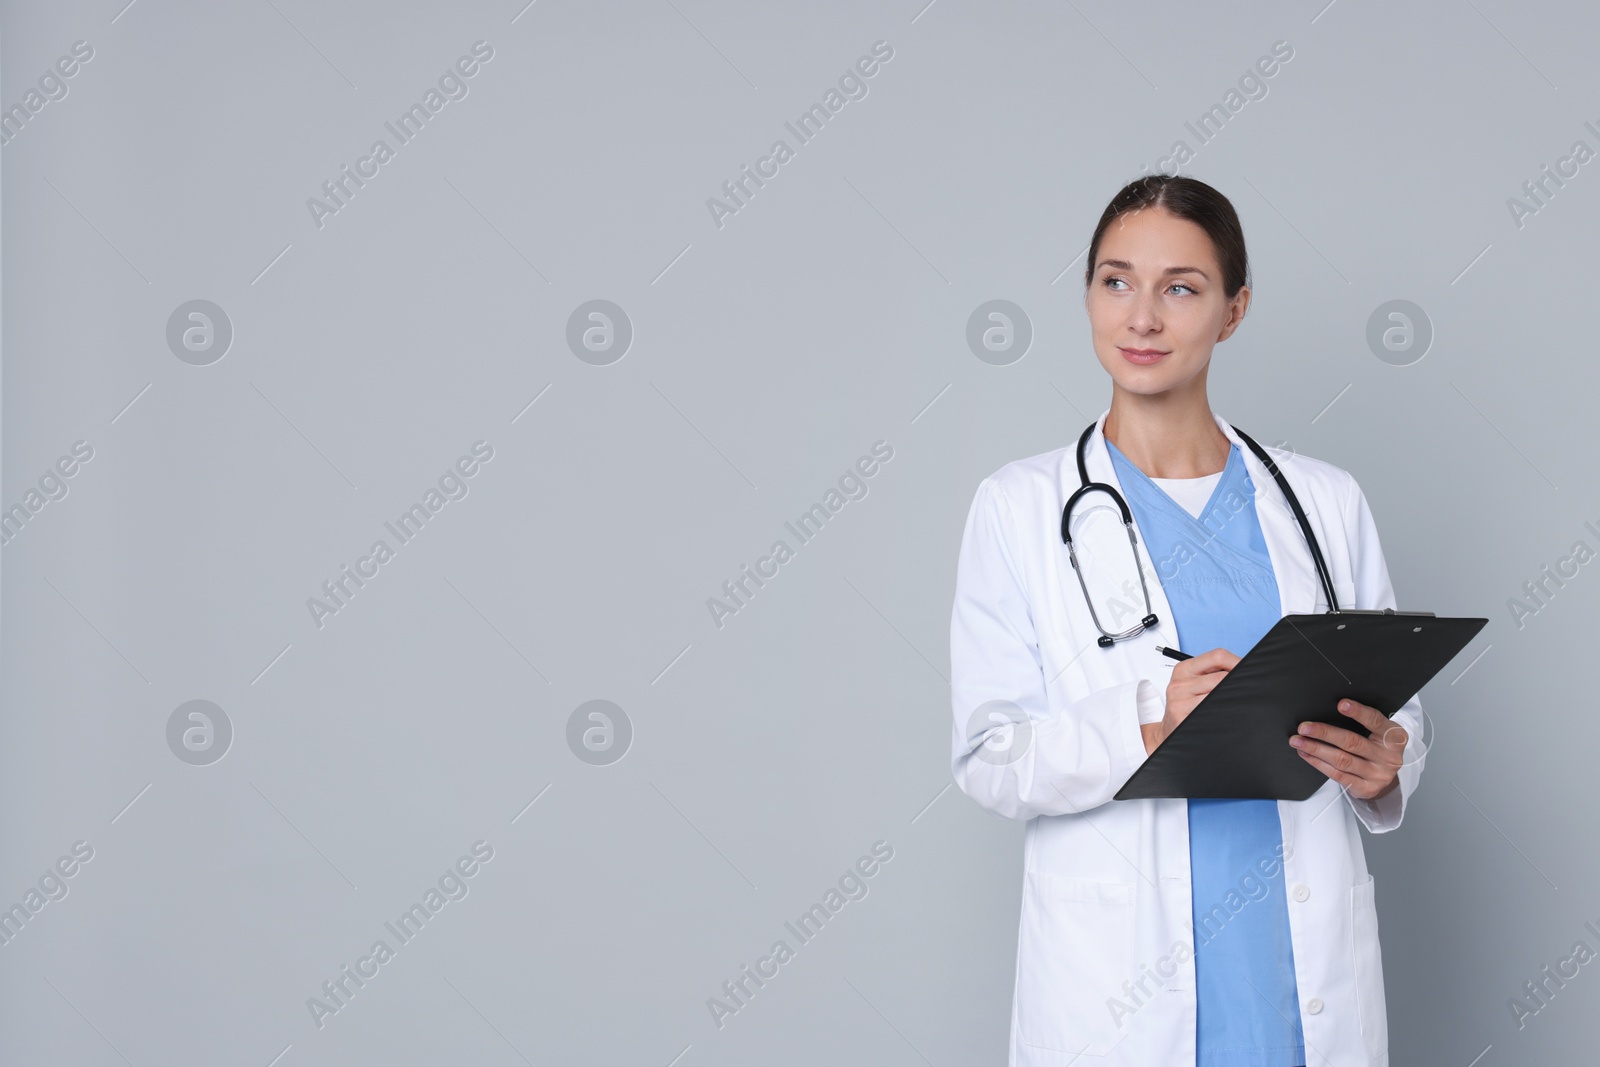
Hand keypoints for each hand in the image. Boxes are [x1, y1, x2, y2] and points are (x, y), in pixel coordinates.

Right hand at [1142, 648, 1239, 754]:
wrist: (1170, 729)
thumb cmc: (1187, 704)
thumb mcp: (1193, 682)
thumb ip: (1214, 672)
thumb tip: (1243, 668)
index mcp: (1184, 669)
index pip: (1217, 656)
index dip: (1237, 662)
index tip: (1247, 670)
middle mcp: (1180, 683)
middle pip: (1222, 677)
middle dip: (1238, 683)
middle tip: (1245, 689)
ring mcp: (1180, 701)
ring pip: (1220, 695)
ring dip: (1232, 699)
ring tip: (1232, 702)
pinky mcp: (1182, 717)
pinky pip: (1214, 711)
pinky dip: (1224, 711)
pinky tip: (1222, 713)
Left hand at [1289, 699, 1407, 799]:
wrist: (1386, 776)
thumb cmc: (1377, 746)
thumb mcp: (1379, 732)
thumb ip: (1363, 722)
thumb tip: (1327, 709)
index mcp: (1394, 737)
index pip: (1375, 721)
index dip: (1358, 712)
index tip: (1341, 704)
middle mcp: (1389, 757)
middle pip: (1352, 742)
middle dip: (1324, 733)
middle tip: (1304, 727)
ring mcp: (1378, 774)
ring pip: (1341, 760)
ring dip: (1315, 749)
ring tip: (1298, 741)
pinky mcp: (1366, 788)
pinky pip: (1337, 775)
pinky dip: (1318, 763)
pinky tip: (1306, 754)